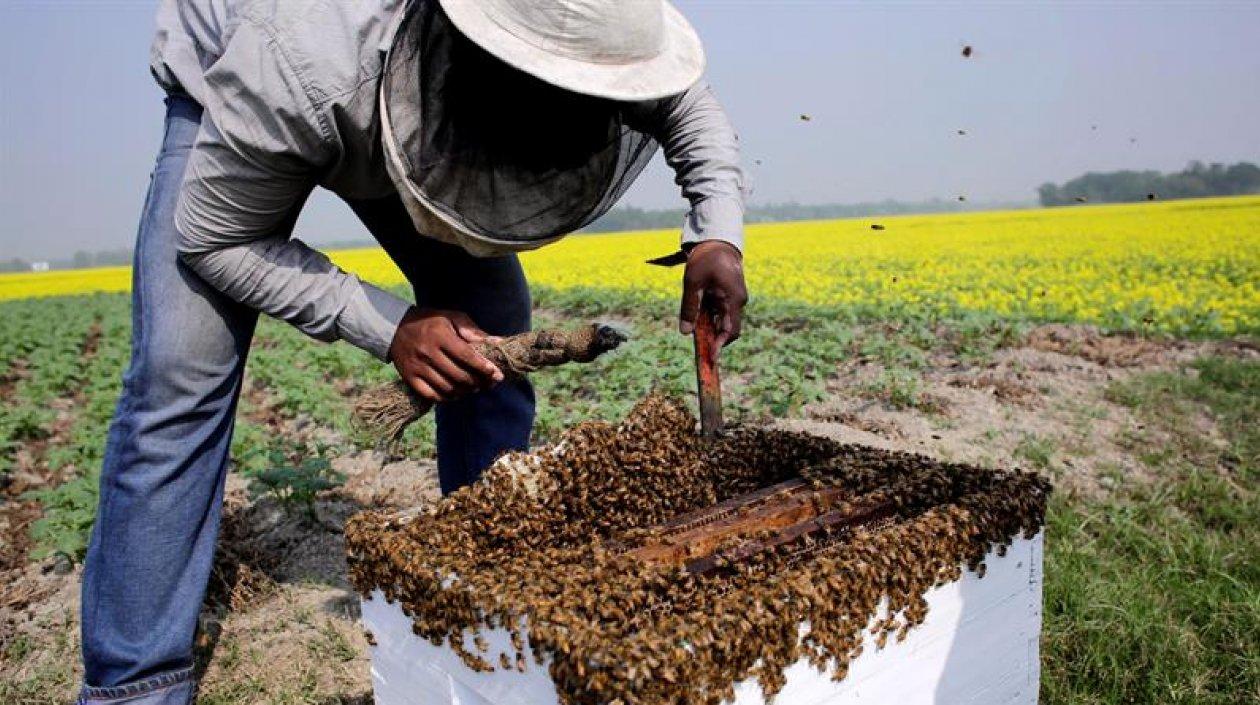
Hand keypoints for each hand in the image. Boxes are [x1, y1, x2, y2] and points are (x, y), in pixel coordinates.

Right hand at [388, 307, 503, 403]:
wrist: (395, 327)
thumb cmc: (430, 321)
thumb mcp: (452, 318)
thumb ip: (473, 331)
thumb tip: (498, 342)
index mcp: (440, 335)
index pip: (466, 356)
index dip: (483, 367)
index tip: (496, 374)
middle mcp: (428, 352)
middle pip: (459, 375)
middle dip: (478, 382)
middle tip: (488, 383)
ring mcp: (417, 367)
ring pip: (447, 388)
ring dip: (465, 391)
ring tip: (473, 388)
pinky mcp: (409, 377)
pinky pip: (431, 395)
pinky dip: (447, 398)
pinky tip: (455, 393)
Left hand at [678, 240, 747, 346]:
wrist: (717, 241)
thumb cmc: (706, 259)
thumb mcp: (693, 283)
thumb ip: (689, 308)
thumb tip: (685, 332)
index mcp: (733, 299)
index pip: (731, 331)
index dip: (720, 346)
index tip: (710, 358)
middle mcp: (738, 302)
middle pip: (727, 329)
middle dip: (713, 340)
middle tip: (697, 350)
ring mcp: (734, 299)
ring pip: (722, 322)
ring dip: (709, 329)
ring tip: (694, 333)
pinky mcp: (728, 296)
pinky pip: (720, 313)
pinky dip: (709, 319)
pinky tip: (697, 320)